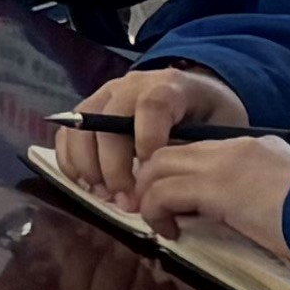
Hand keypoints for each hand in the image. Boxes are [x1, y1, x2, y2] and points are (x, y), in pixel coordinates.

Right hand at [53, 65, 249, 200]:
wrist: (197, 97)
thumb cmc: (211, 117)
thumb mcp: (222, 129)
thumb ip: (201, 149)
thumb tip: (173, 181)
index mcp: (168, 86)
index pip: (151, 105)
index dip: (147, 138)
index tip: (152, 171)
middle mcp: (129, 86)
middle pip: (107, 121)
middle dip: (114, 167)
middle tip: (127, 203)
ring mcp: (104, 96)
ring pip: (80, 128)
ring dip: (88, 167)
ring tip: (107, 197)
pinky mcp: (88, 111)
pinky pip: (68, 134)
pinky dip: (71, 162)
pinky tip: (88, 186)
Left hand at [130, 130, 289, 258]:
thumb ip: (265, 193)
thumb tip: (246, 214)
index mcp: (255, 147)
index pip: (199, 151)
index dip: (179, 174)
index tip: (176, 201)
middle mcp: (234, 148)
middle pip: (169, 152)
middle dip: (151, 180)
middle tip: (154, 210)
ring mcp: (223, 164)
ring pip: (157, 167)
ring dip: (148, 196)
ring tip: (157, 223)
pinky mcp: (216, 188)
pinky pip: (163, 193)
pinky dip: (156, 213)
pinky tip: (170, 234)